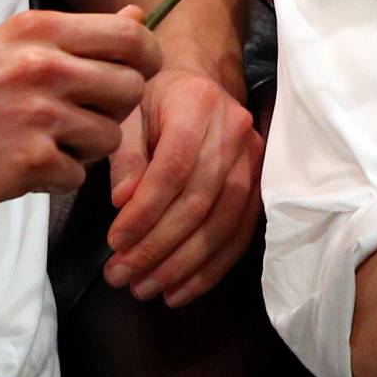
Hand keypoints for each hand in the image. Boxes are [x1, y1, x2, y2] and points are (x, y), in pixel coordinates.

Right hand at [0, 6, 160, 210]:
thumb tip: (136, 16)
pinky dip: (58, 177)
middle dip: (116, 107)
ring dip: (86, 147)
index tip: (141, 70)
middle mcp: (42, 68)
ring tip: (51, 141)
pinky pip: (77, 175)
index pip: (129, 37)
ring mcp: (37, 115)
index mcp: (40, 31)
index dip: (147, 57)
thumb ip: (75, 33)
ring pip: (109, 136)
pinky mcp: (28, 162)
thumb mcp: (8, 42)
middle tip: (86, 114)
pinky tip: (29, 165)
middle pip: (130, 89)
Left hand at [104, 67, 262, 306]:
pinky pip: (242, 232)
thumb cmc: (154, 102)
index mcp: (197, 105)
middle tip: (120, 277)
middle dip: (158, 247)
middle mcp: (235, 130)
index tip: (113, 243)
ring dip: (184, 264)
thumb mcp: (128, 117)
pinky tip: (180, 291)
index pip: (173, 168)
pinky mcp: (262, 183)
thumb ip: (125, 157)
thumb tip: (124, 203)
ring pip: (225, 222)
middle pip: (200, 200)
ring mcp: (255, 158)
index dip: (144, 212)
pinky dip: (212, 267)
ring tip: (146, 289)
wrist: (199, 84)